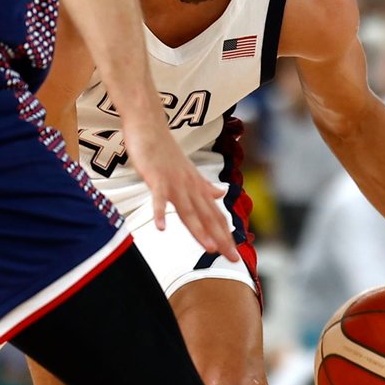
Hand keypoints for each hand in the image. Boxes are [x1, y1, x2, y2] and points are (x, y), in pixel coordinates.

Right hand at [123, 124, 238, 262]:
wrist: (149, 124)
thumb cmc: (166, 149)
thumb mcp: (189, 170)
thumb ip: (204, 186)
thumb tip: (220, 195)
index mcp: (197, 186)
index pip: (216, 215)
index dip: (226, 235)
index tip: (234, 255)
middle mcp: (190, 186)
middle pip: (208, 217)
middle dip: (221, 238)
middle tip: (233, 259)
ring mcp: (173, 182)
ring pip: (188, 210)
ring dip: (199, 230)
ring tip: (209, 248)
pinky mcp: (156, 177)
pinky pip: (159, 198)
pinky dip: (160, 212)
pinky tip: (162, 228)